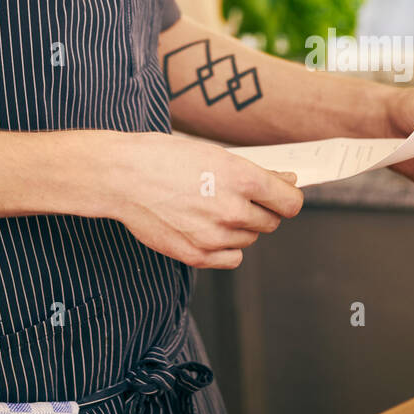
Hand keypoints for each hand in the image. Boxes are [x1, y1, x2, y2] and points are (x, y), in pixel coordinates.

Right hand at [100, 132, 302, 268]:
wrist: (123, 177)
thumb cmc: (166, 158)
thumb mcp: (217, 155)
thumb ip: (257, 174)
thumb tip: (288, 181)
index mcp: (243, 179)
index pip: (291, 202)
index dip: (287, 198)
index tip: (279, 197)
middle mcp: (233, 210)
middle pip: (272, 222)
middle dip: (260, 211)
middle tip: (234, 198)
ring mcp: (215, 236)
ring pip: (250, 239)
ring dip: (240, 227)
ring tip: (210, 208)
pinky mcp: (197, 255)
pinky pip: (232, 258)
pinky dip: (226, 247)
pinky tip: (207, 229)